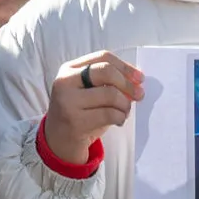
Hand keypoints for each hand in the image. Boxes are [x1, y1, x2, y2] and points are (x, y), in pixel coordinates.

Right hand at [43, 50, 142, 164]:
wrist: (58, 141)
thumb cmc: (79, 113)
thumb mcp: (88, 92)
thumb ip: (107, 82)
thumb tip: (136, 80)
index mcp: (69, 69)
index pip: (102, 57)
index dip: (125, 66)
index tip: (139, 78)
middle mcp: (65, 82)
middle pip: (106, 71)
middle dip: (128, 83)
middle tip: (139, 95)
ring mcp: (68, 102)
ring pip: (110, 94)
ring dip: (125, 104)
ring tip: (124, 112)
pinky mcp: (75, 122)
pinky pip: (109, 114)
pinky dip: (120, 117)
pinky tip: (118, 121)